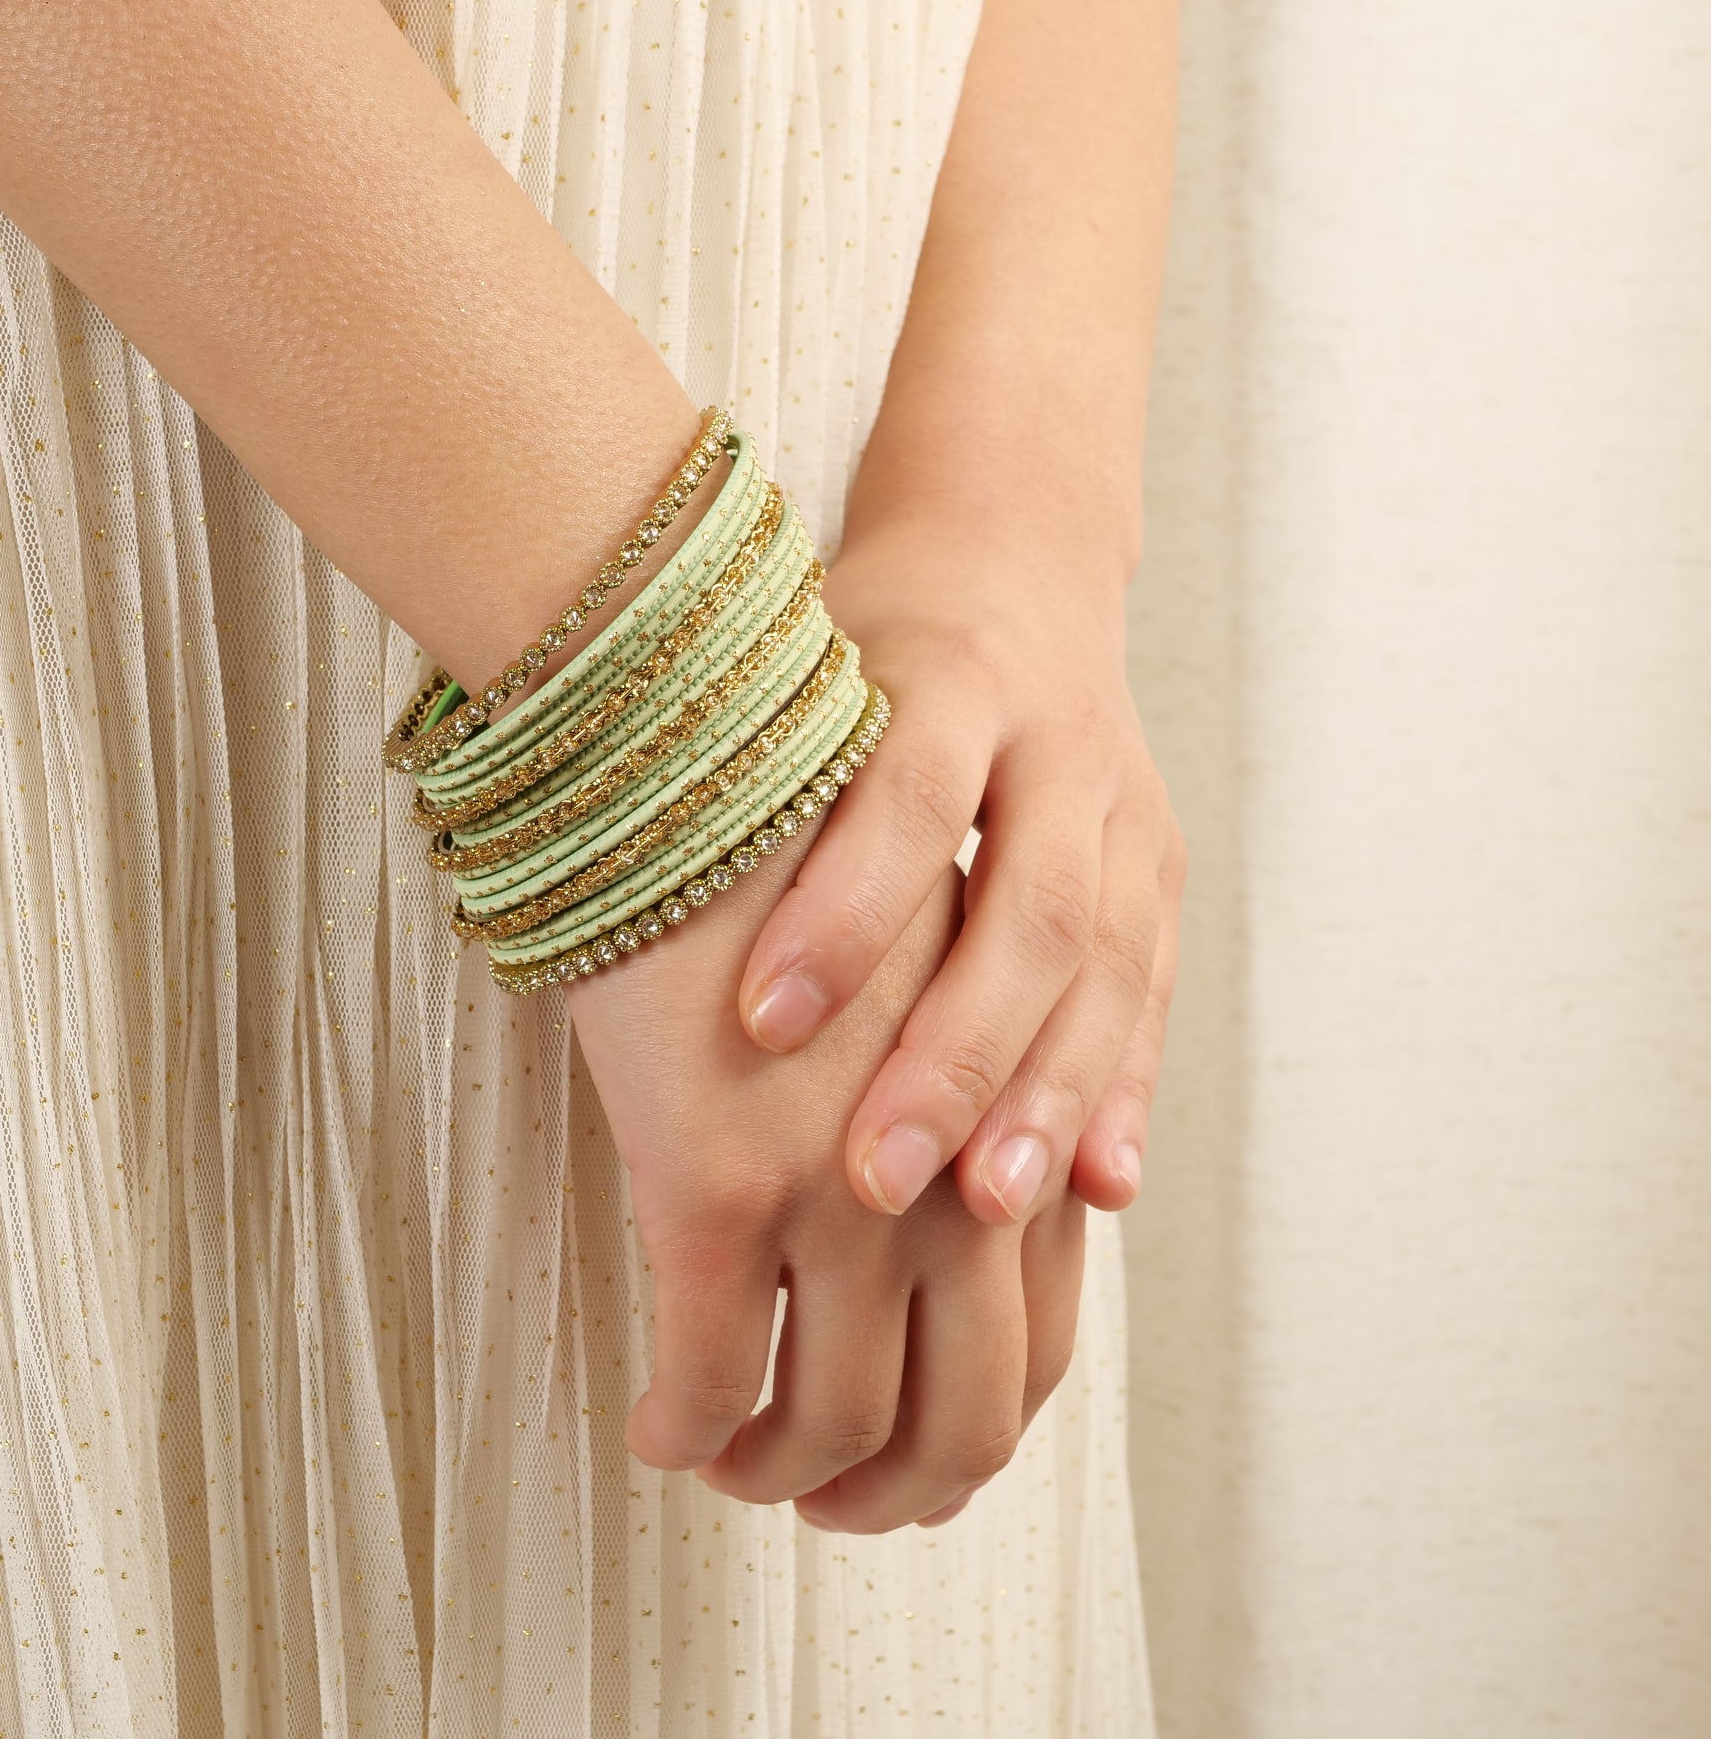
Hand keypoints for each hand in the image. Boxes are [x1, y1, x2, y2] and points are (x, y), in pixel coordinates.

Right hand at [566, 832, 1084, 1531]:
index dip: (971, 1436)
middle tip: (825, 1505)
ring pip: (834, 1421)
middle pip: (965, 1419)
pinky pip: (708, 1376)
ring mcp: (848, 1193)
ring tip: (728, 1463)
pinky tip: (654, 1425)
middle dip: (894, 1493)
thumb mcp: (931, 985)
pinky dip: (683, 1427)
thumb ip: (966, 1103)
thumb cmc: (802, 868)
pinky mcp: (725, 1186)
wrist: (707, 765)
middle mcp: (959, 1180)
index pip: (1040, 1351)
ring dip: (780, 1475)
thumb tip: (1010, 1213)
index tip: (903, 1460)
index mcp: (1013, 1131)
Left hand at [734, 516, 1185, 1227]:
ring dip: (1052, 1094)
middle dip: (957, 1052)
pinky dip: (1124, 1089)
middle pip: (1033, 908)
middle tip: (875, 1180)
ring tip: (991, 1208)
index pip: (903, 800)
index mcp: (954, 676)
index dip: (843, 916)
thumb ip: (756, 768)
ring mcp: (1130, 805)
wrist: (1014, 561)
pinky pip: (1154, 991)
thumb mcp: (803, 668)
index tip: (759, 1026)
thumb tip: (607, 879)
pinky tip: (1100, 1187)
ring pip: (1109, 965)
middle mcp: (1061, 740)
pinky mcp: (1161, 865)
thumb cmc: (865, 638)